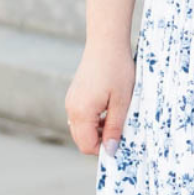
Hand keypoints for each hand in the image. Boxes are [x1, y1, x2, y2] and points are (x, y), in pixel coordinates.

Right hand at [65, 40, 134, 155]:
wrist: (106, 43)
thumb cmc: (117, 70)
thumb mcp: (122, 102)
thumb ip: (115, 128)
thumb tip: (110, 151)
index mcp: (82, 112)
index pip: (87, 146)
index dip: (104, 150)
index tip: (120, 143)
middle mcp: (71, 109)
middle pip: (82, 139)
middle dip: (100, 140)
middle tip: (120, 130)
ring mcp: (71, 101)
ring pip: (81, 129)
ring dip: (98, 130)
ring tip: (116, 116)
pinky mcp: (74, 95)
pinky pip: (81, 117)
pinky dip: (93, 119)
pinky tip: (108, 108)